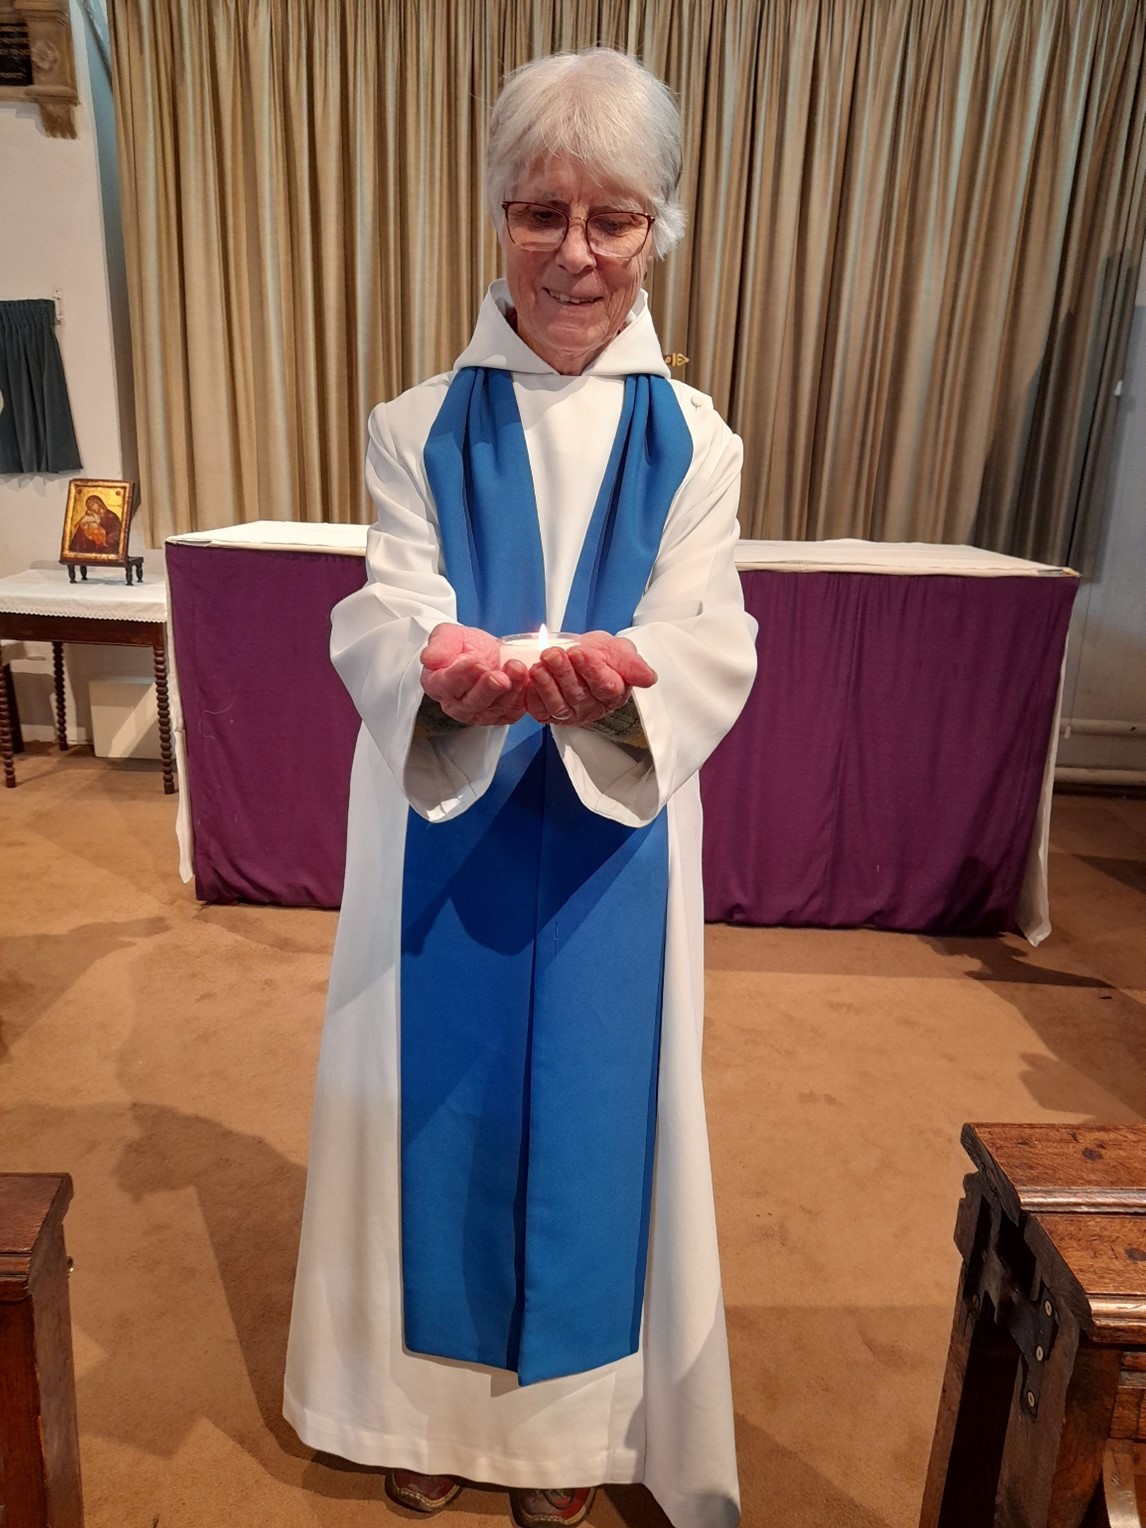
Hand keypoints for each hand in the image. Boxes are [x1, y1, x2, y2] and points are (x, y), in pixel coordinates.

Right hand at [420, 623, 527, 726]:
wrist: (482, 653)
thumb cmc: (462, 647)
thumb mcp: (446, 636)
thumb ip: (439, 646)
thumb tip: (429, 658)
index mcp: (439, 685)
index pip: (448, 685)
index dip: (463, 675)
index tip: (477, 662)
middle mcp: (457, 705)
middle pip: (473, 702)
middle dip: (488, 689)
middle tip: (499, 676)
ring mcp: (480, 713)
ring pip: (496, 707)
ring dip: (510, 689)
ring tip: (517, 668)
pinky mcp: (501, 715)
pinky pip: (514, 711)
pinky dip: (523, 697)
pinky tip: (527, 680)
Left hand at [524, 631, 656, 727]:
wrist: (579, 655)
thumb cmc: (601, 654)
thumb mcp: (620, 651)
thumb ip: (633, 664)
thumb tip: (649, 678)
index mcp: (614, 694)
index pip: (605, 686)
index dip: (592, 670)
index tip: (579, 652)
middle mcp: (592, 708)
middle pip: (579, 695)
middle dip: (564, 673)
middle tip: (553, 654)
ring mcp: (570, 713)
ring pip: (559, 704)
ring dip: (547, 685)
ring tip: (539, 665)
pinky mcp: (549, 714)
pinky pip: (540, 710)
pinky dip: (533, 696)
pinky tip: (529, 680)